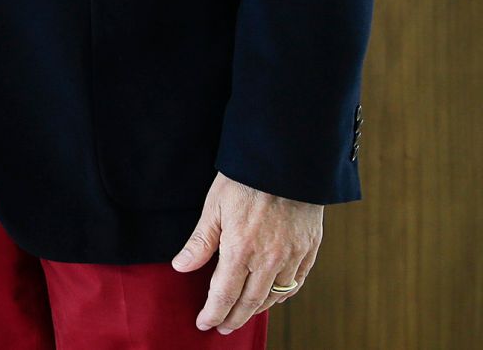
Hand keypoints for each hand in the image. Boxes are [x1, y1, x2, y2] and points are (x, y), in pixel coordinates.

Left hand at [172, 171, 322, 332]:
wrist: (286, 162)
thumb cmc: (244, 180)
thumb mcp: (214, 206)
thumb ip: (200, 242)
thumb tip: (180, 267)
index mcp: (241, 249)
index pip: (224, 294)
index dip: (213, 312)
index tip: (204, 323)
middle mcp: (269, 260)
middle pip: (250, 303)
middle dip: (233, 318)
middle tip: (221, 328)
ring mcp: (292, 257)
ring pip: (274, 297)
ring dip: (257, 310)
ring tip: (242, 315)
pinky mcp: (309, 251)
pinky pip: (295, 284)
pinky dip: (282, 296)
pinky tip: (272, 298)